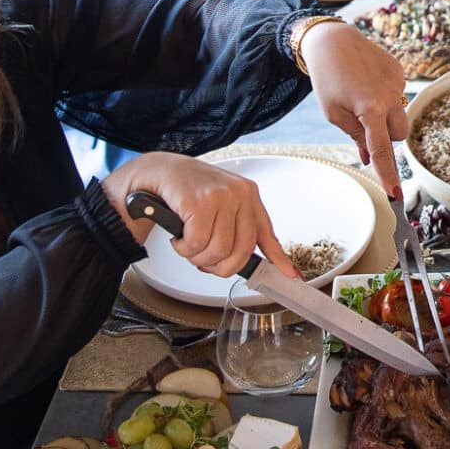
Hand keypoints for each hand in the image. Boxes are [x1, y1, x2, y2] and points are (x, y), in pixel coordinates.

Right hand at [101, 152, 297, 277]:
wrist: (158, 172)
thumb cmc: (188, 193)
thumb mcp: (220, 206)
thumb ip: (236, 229)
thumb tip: (257, 263)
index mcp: (249, 196)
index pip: (266, 234)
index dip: (279, 259)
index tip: (291, 276)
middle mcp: (239, 194)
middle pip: (240, 251)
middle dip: (219, 266)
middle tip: (204, 262)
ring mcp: (220, 196)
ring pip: (217, 251)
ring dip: (197, 257)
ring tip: (187, 244)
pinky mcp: (198, 202)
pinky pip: (196, 243)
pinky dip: (183, 248)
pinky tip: (178, 237)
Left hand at [300, 22, 406, 195]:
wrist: (332, 40)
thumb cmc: (327, 79)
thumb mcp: (333, 113)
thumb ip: (355, 135)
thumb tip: (370, 157)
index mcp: (369, 109)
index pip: (382, 150)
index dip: (388, 174)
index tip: (396, 195)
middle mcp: (389, 96)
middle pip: (399, 134)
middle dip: (386, 137)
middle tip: (363, 124)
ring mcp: (398, 82)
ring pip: (399, 115)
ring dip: (385, 117)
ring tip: (362, 98)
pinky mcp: (400, 71)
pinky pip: (397, 95)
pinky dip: (385, 97)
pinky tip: (367, 83)